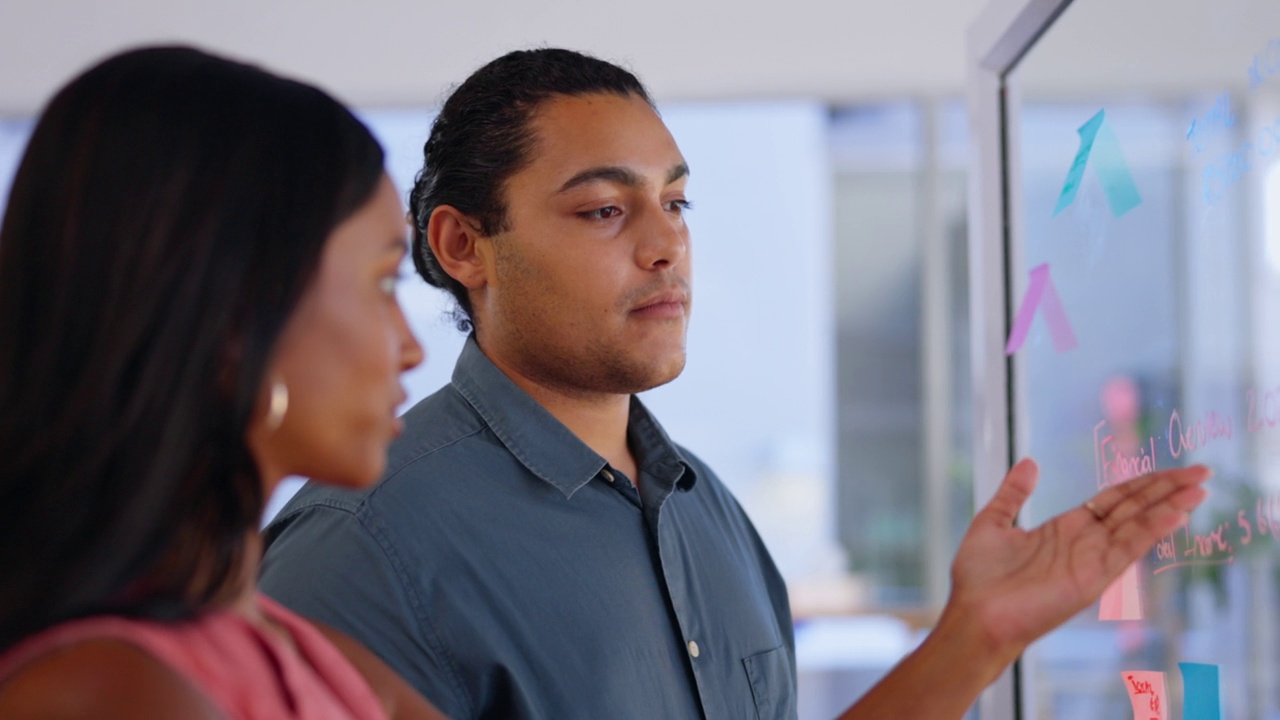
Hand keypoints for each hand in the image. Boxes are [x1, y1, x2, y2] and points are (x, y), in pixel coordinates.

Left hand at [944, 458, 1209, 670]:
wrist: (974, 613)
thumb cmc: (978, 576)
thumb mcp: (994, 522)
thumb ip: (1014, 493)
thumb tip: (1030, 462)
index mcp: (1066, 527)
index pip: (1115, 499)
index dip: (1143, 483)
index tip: (1172, 470)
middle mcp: (1085, 542)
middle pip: (1135, 508)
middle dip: (1167, 489)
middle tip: (1202, 471)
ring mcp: (1092, 559)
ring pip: (1139, 525)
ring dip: (1170, 506)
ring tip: (1199, 488)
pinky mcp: (1094, 577)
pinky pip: (1127, 549)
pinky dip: (1151, 530)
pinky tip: (1173, 514)